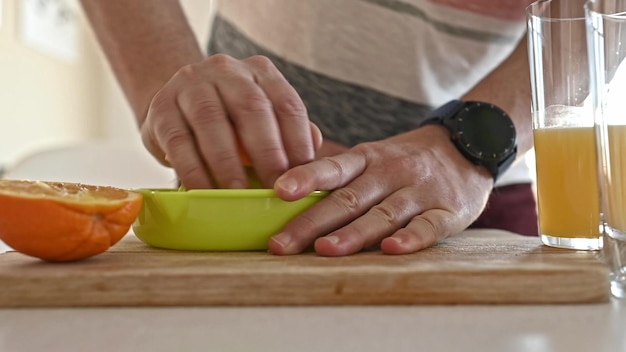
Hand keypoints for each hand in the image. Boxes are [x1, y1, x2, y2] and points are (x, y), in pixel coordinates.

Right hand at [140, 54, 321, 188]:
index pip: (287, 104)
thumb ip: (289, 130)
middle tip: (275, 188)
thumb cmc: (230, 119)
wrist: (174, 104)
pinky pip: (179, 142)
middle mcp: (226, 70)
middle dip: (267, 152)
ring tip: (239, 194)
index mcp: (260, 71)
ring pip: (212, 121)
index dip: (297, 142)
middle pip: (252, 108)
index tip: (303, 177)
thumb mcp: (263, 118)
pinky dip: (194, 171)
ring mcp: (190, 85)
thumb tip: (313, 150)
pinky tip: (205, 192)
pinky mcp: (161, 109)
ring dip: (228, 163)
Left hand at [269, 125, 493, 255]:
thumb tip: (284, 190)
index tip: (279, 190)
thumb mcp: (372, 156)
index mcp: (367, 158)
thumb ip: (338, 172)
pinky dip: (411, 238)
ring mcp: (420, 192)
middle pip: (348, 199)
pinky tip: (392, 249)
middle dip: (312, 223)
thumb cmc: (404, 161)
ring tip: (326, 250)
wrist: (468, 145)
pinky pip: (429, 226)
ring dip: (354, 233)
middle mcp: (391, 172)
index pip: (332, 168)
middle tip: (282, 244)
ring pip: (383, 214)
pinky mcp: (448, 211)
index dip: (305, 178)